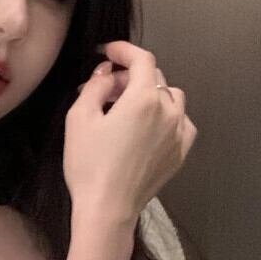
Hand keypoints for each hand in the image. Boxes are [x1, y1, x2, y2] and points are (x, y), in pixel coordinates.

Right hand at [65, 39, 197, 219]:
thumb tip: (107, 72)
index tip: (109, 52)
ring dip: (151, 95)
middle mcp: (168, 111)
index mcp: (143, 99)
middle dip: (130, 77)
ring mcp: (178, 133)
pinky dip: (167, 116)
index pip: (142, 59)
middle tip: (106, 90)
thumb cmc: (90, 166)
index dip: (124, 50)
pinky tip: (149, 127)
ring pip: (171, 97)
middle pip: (154, 78)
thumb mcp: (79, 118)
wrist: (108, 209)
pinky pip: (181, 122)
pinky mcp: (180, 152)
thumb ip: (95, 85)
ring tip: (128, 109)